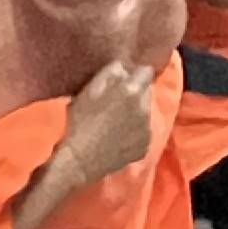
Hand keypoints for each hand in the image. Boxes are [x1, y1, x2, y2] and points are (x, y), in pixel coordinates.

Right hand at [53, 58, 157, 187]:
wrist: (80, 160)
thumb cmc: (80, 122)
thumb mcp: (88, 91)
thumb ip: (110, 73)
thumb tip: (124, 68)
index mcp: (131, 92)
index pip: (146, 71)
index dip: (135, 73)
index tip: (124, 79)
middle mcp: (145, 109)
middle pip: (147, 91)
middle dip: (136, 92)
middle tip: (117, 101)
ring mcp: (148, 129)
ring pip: (146, 111)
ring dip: (136, 111)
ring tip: (116, 121)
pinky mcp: (146, 146)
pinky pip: (144, 131)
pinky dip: (135, 131)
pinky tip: (119, 136)